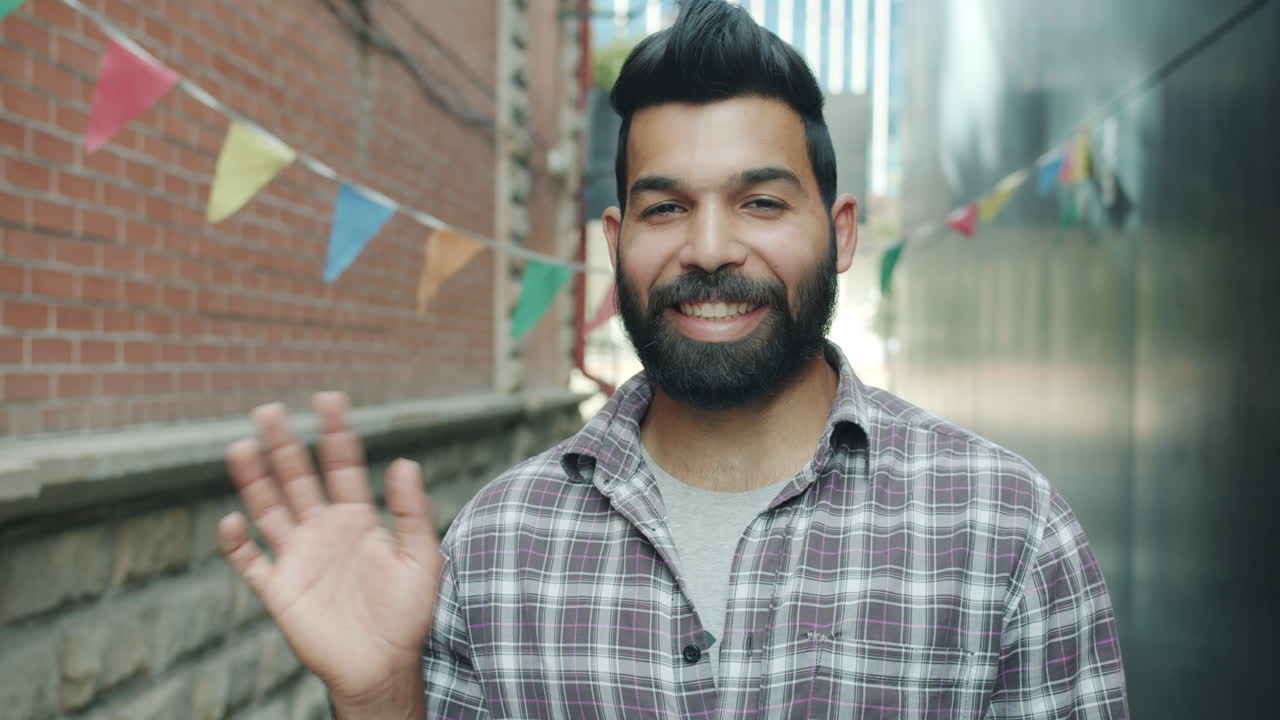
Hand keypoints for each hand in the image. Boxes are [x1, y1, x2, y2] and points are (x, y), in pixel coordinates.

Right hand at [218, 392, 440, 710]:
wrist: (382, 665)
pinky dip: (237, 543)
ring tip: (241, 446)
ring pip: (269, 508)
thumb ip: (412, 511)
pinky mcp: (279, 588)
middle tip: (268, 409)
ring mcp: (298, 557)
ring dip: (254, 479)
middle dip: (284, 445)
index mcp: (358, 518)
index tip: (327, 398)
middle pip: (297, 478)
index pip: (342, 465)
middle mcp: (323, 530)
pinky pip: (250, 561)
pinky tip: (232, 520)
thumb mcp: (421, 558)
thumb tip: (404, 461)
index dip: (335, 432)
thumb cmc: (408, 613)